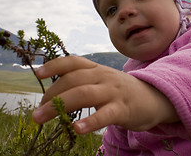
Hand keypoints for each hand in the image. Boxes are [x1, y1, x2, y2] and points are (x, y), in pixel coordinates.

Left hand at [32, 56, 177, 133]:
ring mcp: (113, 91)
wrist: (153, 96)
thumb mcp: (102, 80)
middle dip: (51, 95)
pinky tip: (77, 129)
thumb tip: (55, 93)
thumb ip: (83, 82)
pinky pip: (105, 114)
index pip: (73, 62)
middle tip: (36, 113)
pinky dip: (90, 121)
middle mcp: (103, 76)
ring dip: (60, 106)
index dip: (54, 65)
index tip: (37, 73)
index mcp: (96, 69)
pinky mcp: (123, 108)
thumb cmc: (120, 91)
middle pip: (73, 80)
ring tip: (41, 118)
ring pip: (84, 94)